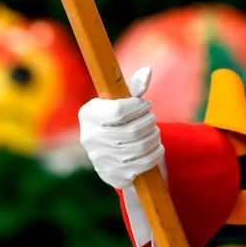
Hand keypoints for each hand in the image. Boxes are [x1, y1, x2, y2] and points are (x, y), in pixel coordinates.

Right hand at [79, 67, 163, 246]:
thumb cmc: (116, 119)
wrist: (108, 153)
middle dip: (149, 122)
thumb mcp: (119, 101)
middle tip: (152, 118)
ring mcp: (100, 159)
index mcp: (88, 114)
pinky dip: (155, 153)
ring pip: (139, 147)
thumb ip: (133, 87)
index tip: (145, 105)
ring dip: (154, 137)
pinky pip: (143, 164)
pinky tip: (156, 147)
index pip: (119, 110)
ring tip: (155, 131)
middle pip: (132, 130)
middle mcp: (89, 138)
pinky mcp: (113, 175)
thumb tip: (148, 71)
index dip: (138, 107)